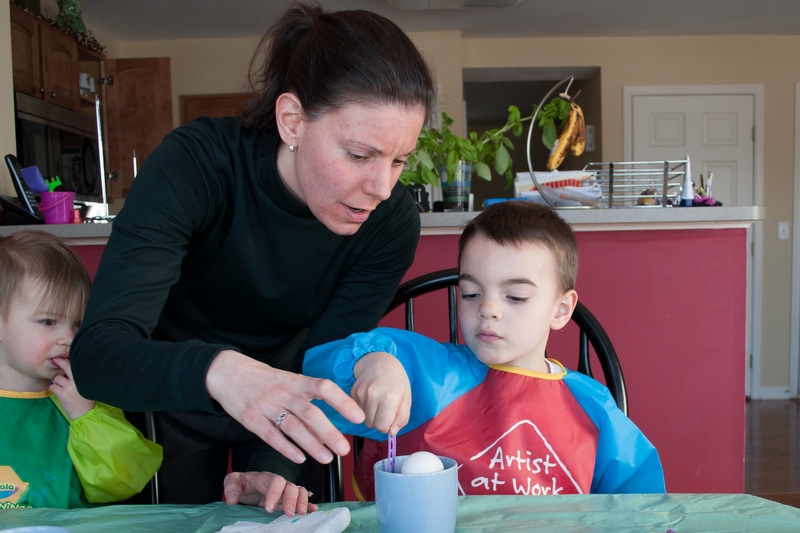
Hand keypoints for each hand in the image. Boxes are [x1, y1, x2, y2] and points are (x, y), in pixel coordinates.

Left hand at [49, 358, 94, 419]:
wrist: (84, 412)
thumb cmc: (84, 398)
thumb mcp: (84, 386)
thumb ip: (77, 377)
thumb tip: (66, 368)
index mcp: (83, 377)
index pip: (75, 364)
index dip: (67, 359)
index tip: (61, 356)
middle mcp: (77, 380)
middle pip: (66, 366)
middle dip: (59, 361)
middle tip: (55, 359)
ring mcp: (69, 387)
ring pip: (57, 378)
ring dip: (56, 382)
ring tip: (62, 388)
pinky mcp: (63, 394)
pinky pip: (53, 386)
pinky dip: (53, 389)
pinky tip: (59, 392)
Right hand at [206, 350, 364, 464]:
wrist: (228, 372)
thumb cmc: (265, 380)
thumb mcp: (288, 381)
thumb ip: (307, 398)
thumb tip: (331, 421)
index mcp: (296, 381)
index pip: (324, 388)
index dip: (342, 402)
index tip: (358, 417)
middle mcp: (284, 393)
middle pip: (310, 413)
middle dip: (329, 432)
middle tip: (344, 449)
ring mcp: (267, 406)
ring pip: (292, 427)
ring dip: (311, 444)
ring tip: (327, 459)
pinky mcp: (251, 419)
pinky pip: (270, 436)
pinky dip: (286, 448)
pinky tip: (300, 458)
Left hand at [223, 471, 317, 515]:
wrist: (248, 487)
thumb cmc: (242, 483)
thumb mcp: (233, 481)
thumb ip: (231, 486)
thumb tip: (232, 499)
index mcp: (265, 478)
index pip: (275, 481)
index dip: (275, 493)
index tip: (269, 508)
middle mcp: (279, 484)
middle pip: (291, 486)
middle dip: (292, 500)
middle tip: (289, 513)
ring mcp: (285, 492)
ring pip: (299, 492)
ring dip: (302, 502)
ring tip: (301, 513)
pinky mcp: (288, 500)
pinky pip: (302, 499)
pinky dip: (309, 504)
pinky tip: (313, 511)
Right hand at [352, 352, 410, 434]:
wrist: (379, 361)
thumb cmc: (396, 380)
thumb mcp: (406, 398)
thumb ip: (402, 417)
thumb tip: (392, 433)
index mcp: (390, 397)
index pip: (382, 426)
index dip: (387, 426)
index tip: (390, 418)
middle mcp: (373, 394)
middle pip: (371, 424)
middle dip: (378, 421)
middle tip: (384, 409)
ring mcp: (361, 393)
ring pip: (362, 419)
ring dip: (370, 415)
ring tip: (377, 402)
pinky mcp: (352, 392)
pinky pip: (356, 410)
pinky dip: (363, 409)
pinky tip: (369, 398)